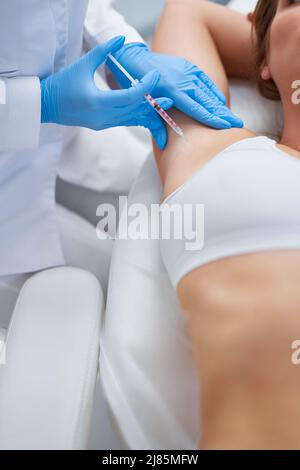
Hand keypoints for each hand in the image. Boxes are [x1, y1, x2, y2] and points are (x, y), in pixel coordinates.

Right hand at [40, 36, 172, 148]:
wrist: (47, 106)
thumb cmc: (62, 84)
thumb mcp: (82, 65)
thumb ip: (104, 52)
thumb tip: (121, 39)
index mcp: (98, 102)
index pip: (130, 97)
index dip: (146, 87)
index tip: (155, 76)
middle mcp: (103, 116)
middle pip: (135, 111)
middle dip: (153, 104)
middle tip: (170, 98)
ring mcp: (103, 123)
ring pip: (132, 120)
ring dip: (148, 113)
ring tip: (164, 107)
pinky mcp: (103, 125)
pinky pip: (125, 121)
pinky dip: (137, 116)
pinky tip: (148, 112)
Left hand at [108, 43, 243, 128]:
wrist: (133, 57)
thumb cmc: (135, 84)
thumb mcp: (141, 104)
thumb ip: (154, 124)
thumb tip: (163, 145)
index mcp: (172, 89)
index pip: (197, 108)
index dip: (212, 119)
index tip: (225, 127)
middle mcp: (183, 79)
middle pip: (208, 100)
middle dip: (222, 114)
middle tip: (237, 125)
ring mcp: (187, 70)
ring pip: (208, 91)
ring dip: (220, 106)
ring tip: (231, 118)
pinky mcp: (188, 66)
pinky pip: (205, 82)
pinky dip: (213, 93)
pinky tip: (220, 103)